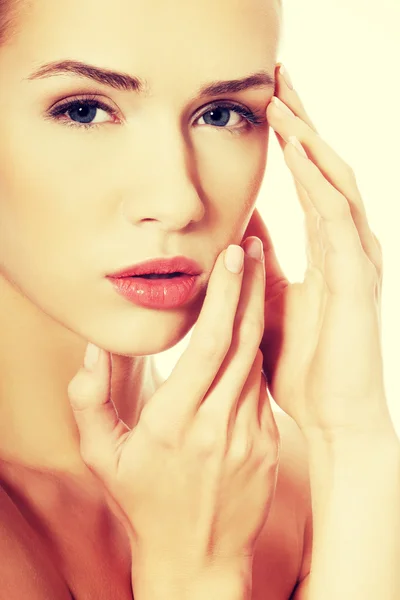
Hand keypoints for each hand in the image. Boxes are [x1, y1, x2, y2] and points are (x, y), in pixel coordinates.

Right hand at [67, 241, 279, 570]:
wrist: (199, 559)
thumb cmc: (145, 505)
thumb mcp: (103, 458)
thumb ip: (90, 401)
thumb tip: (94, 349)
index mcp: (175, 422)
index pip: (209, 343)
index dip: (224, 295)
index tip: (231, 256)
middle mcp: (218, 425)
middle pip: (243, 340)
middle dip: (249, 287)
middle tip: (250, 246)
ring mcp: (251, 436)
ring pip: (257, 361)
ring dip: (255, 317)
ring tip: (249, 279)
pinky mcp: (270, 446)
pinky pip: (263, 389)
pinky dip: (254, 358)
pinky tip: (247, 338)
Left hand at [242, 63, 392, 441]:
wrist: (331, 415)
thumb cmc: (303, 364)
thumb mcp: (271, 300)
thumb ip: (261, 263)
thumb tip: (240, 228)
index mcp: (327, 250)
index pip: (310, 180)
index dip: (292, 140)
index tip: (268, 103)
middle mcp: (347, 246)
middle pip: (326, 168)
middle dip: (302, 123)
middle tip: (278, 79)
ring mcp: (357, 259)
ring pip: (336, 183)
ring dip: (309, 141)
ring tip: (282, 101)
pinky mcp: (356, 279)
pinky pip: (338, 219)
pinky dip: (320, 184)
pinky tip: (300, 154)